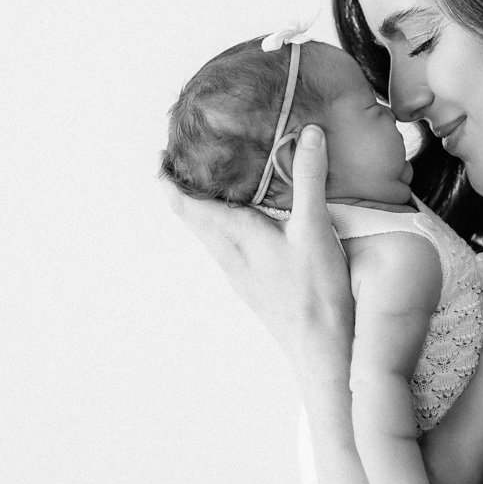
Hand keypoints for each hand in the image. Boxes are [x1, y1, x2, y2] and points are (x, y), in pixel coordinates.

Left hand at [160, 125, 354, 392]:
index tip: (160, 158)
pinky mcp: (252, 286)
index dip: (170, 181)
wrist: (322, 350)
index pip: (188, 205)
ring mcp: (239, 274)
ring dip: (200, 211)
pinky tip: (239, 226)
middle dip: (181, 190)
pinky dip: (220, 229)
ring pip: (208, 237)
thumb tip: (309, 134)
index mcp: (236, 237)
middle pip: (192, 220)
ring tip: (205, 187)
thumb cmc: (316, 294)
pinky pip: (225, 250)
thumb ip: (310, 179)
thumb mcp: (315, 229)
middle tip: (178, 163)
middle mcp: (230, 256)